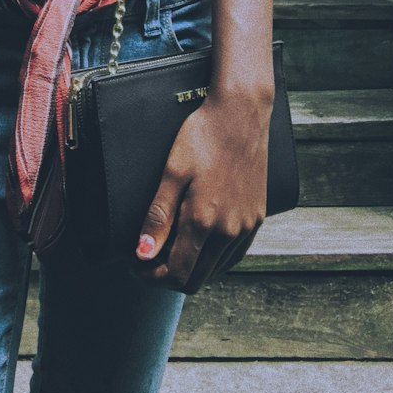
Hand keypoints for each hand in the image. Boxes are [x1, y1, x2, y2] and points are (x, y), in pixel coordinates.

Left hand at [134, 88, 271, 292]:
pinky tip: (199, 245)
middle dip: (168, 277)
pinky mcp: (257, 217)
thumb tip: (143, 255)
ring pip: (216, 270)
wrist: (241, 113)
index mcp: (204, 221)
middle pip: (196, 279)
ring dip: (190, 269)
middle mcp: (229, 231)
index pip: (177, 274)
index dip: (152, 278)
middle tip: (147, 262)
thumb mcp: (173, 171)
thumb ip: (159, 217)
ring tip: (169, 251)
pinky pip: (233, 255)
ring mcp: (246, 226)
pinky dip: (213, 260)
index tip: (135, 267)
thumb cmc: (203, 136)